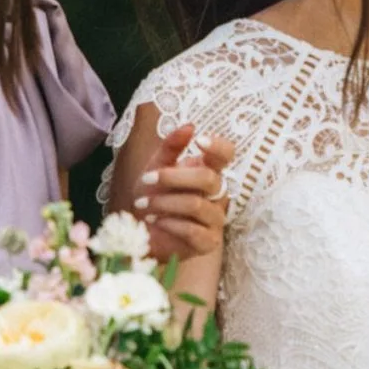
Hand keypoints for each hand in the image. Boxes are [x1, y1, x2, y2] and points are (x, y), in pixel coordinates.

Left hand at [135, 123, 233, 261]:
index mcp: (208, 172)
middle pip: (209, 178)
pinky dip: (169, 224)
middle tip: (146, 180)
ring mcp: (215, 219)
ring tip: (144, 205)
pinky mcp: (207, 242)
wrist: (141, 233)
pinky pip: (193, 230)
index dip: (219, 147)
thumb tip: (190, 126)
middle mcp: (217, 194)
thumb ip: (171, 147)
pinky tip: (154, 221)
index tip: (199, 141)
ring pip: (197, 205)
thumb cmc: (153, 197)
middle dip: (173, 177)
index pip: (227, 154)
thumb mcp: (155, 167)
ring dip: (164, 203)